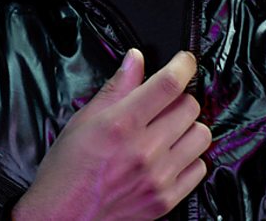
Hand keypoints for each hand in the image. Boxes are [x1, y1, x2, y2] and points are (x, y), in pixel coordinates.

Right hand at [11, 49, 209, 220]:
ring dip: (188, 127)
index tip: (185, 60)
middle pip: (190, 107)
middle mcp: (145, 150)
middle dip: (179, 98)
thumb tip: (135, 60)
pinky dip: (189, 157)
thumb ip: (116, 88)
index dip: (183, 65)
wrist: (64, 216)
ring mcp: (160, 176)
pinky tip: (170, 156)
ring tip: (168, 130)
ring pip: (201, 135)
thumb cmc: (68, 169)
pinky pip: (200, 168)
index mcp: (122, 124)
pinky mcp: (168, 199)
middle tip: (163, 102)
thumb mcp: (84, 120)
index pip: (168, 84)